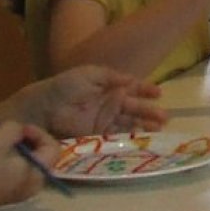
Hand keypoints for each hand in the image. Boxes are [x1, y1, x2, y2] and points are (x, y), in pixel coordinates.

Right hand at [0, 121, 58, 207]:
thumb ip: (14, 129)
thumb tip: (17, 129)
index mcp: (38, 174)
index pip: (53, 147)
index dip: (39, 132)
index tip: (20, 128)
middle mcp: (31, 185)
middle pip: (38, 154)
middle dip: (23, 140)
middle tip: (6, 132)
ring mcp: (15, 191)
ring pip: (22, 162)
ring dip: (11, 148)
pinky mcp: (1, 192)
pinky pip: (10, 170)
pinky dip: (4, 158)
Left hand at [9, 66, 166, 137]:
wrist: (44, 107)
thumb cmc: (66, 86)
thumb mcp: (90, 73)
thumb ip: (113, 76)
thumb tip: (132, 81)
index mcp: (110, 87)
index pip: (133, 88)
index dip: (146, 90)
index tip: (159, 93)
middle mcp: (111, 104)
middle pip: (135, 108)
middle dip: (150, 112)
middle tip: (165, 117)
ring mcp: (105, 120)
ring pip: (130, 123)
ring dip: (145, 125)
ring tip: (159, 129)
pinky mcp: (98, 135)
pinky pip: (118, 135)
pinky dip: (130, 136)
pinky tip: (142, 137)